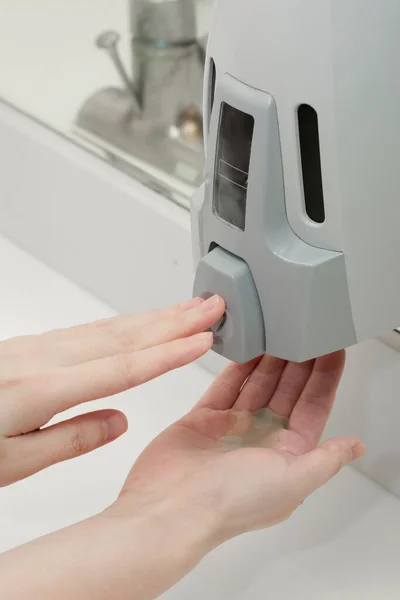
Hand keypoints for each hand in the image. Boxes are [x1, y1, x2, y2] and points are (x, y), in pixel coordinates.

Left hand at [0, 295, 224, 486]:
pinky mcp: (31, 346)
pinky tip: (136, 324)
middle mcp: (44, 359)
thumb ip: (71, 440)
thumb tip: (118, 420)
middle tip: (212, 306)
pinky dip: (122, 324)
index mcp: (43, 390)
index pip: (123, 368)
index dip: (169, 353)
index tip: (203, 339)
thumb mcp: (12, 463)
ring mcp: (37, 347)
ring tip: (187, 309)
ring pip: (108, 327)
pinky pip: (89, 330)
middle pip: (123, 336)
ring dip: (153, 317)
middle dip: (173, 320)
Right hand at [114, 351, 364, 542]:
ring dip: (269, 359)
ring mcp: (231, 427)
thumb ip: (326, 459)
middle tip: (304, 328)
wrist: (170, 508)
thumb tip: (356, 446)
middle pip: (286, 390)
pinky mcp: (203, 418)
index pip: (313, 407)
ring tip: (279, 328)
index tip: (332, 349)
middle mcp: (261, 438)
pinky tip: (247, 346)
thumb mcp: (292, 481)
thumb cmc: (232, 501)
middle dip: (298, 361)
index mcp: (286, 454)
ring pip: (256, 384)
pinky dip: (237, 366)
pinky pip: (225, 386)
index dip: (324, 378)